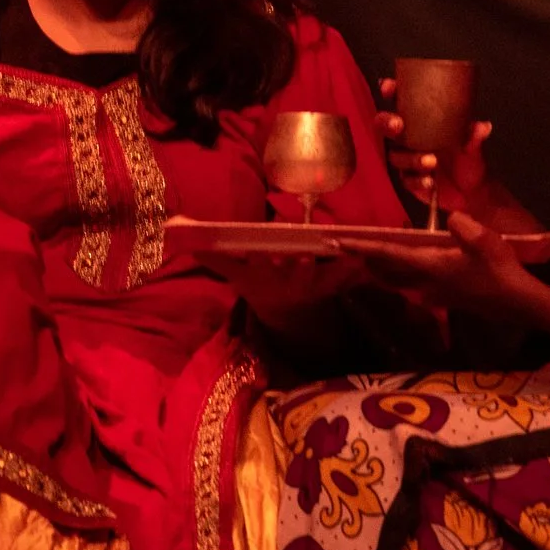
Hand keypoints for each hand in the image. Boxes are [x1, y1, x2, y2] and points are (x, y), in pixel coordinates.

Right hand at [199, 248, 362, 330]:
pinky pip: (348, 279)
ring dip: (337, 272)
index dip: (266, 263)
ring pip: (326, 279)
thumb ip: (215, 257)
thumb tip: (181, 239)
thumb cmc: (258, 282)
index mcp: (267, 276)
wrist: (283, 310)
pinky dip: (357, 272)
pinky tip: (368, 262)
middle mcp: (290, 284)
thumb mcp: (236, 272)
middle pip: (296, 275)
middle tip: (304, 257)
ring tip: (349, 260)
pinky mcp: (333, 286)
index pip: (264, 267)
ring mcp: (313, 287)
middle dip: (300, 268)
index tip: (268, 255)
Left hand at [341, 211, 540, 319]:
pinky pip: (414, 285)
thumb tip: (452, 220)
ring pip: (399, 281)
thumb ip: (460, 225)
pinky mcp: (447, 298)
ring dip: (383, 269)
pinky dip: (403, 274)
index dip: (361, 247)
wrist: (518, 302)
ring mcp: (435, 294)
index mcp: (428, 265)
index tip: (338, 242)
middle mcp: (425, 283)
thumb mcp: (482, 238)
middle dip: (366, 261)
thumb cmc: (499, 269)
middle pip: (386, 273)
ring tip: (374, 255)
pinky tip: (412, 267)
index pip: (386, 255)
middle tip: (350, 248)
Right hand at [376, 78, 494, 217]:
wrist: (472, 190)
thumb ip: (474, 137)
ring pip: (397, 156)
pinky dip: (417, 181)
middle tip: (398, 125)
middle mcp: (410, 138)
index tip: (389, 86)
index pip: (401, 103)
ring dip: (411, 158)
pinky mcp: (410, 181)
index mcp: (422, 122)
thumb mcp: (473, 146)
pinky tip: (430, 181)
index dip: (391, 92)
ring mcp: (408, 159)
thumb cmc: (468, 159)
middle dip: (387, 123)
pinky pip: (407, 180)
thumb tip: (483, 127)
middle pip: (386, 127)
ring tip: (432, 161)